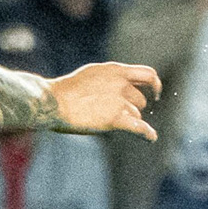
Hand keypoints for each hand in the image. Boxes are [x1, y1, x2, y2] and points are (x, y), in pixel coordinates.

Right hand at [47, 62, 162, 139]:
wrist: (52, 102)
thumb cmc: (64, 91)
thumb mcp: (90, 75)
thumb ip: (109, 78)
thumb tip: (122, 84)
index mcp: (115, 70)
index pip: (148, 74)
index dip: (155, 85)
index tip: (155, 93)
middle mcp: (120, 83)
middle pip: (140, 100)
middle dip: (132, 107)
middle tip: (115, 114)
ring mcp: (118, 101)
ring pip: (135, 114)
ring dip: (126, 119)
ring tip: (103, 121)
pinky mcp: (115, 119)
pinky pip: (139, 127)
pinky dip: (147, 133)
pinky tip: (151, 138)